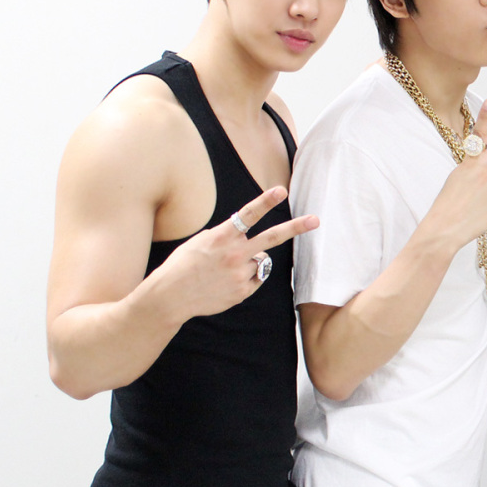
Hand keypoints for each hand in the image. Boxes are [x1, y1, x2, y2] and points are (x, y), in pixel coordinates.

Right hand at [158, 186, 317, 318]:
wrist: (170, 296)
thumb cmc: (183, 265)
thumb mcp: (200, 242)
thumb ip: (225, 235)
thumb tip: (247, 234)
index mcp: (221, 237)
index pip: (247, 215)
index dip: (265, 201)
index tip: (281, 190)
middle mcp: (234, 254)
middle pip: (272, 237)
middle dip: (296, 227)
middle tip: (316, 220)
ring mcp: (240, 274)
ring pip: (260, 261)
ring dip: (250, 262)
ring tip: (224, 270)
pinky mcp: (243, 291)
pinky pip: (256, 279)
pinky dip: (246, 278)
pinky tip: (225, 282)